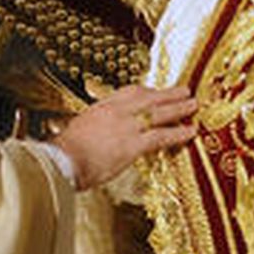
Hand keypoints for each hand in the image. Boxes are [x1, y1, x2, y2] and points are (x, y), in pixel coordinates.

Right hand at [53, 84, 197, 189]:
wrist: (60, 162)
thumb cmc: (63, 152)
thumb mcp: (77, 130)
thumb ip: (92, 128)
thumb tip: (96, 135)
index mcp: (101, 107)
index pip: (129, 93)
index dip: (147, 92)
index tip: (156, 91)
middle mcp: (116, 112)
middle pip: (148, 98)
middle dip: (168, 94)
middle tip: (184, 90)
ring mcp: (125, 127)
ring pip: (159, 113)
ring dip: (179, 108)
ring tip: (194, 105)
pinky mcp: (132, 145)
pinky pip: (161, 136)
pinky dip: (178, 133)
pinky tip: (190, 132)